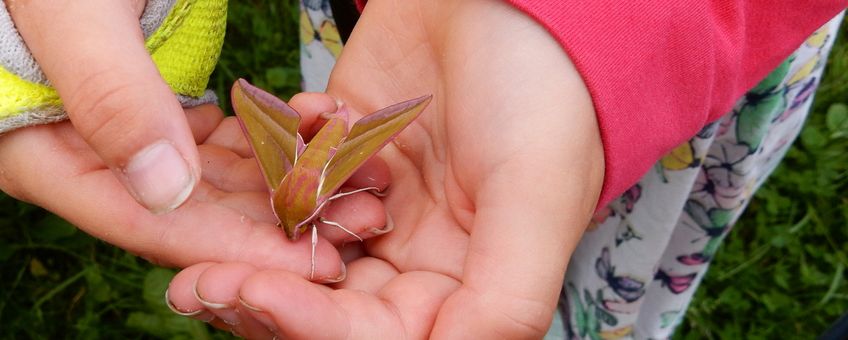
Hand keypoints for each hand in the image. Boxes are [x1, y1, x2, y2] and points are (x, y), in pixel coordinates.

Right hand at [1, 0, 386, 307]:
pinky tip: (320, 133)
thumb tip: (165, 190)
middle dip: (280, 220)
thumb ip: (111, 97)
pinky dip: (273, 138)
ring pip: (219, 179)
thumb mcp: (76, 15)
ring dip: (288, 181)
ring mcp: (130, 136)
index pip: (151, 226)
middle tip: (359, 218)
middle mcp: (91, 160)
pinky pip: (224, 142)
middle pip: (196, 213)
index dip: (237, 248)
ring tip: (358, 180)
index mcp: (46, 157)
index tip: (312, 260)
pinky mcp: (162, 111)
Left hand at [167, 0, 603, 337]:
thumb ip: (503, 303)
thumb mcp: (537, 202)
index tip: (254, 292)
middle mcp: (413, 248)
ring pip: (298, 238)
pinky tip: (299, 119)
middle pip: (323, 298)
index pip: (375, 332)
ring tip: (196, 245)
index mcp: (460, 278)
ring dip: (254, 237)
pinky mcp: (346, 145)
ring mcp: (374, 195)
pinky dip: (284, 154)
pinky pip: (296, 168)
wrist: (518, 0)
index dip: (310, 324)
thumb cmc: (543, 97)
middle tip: (197, 284)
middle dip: (262, 292)